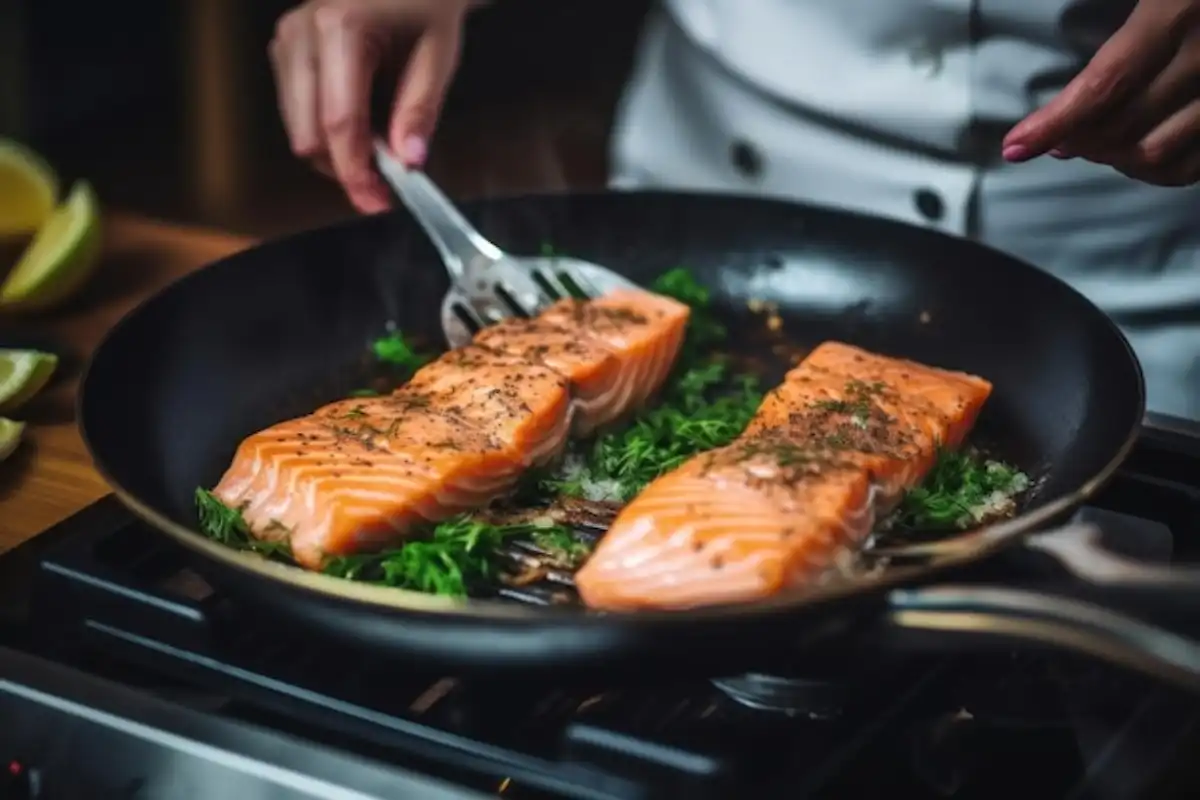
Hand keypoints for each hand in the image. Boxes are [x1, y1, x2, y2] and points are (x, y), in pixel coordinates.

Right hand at [269, 0, 475, 211]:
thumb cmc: (425, 3)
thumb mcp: (438, 53)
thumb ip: (420, 109)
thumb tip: (409, 161)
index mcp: (341, 27)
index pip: (339, 122)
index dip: (356, 172)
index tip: (378, 202)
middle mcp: (301, 33)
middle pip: (309, 134)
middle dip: (345, 169)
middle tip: (384, 187)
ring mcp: (287, 41)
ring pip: (298, 130)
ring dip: (335, 155)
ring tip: (378, 155)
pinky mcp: (285, 50)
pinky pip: (297, 113)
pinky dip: (327, 134)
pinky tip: (360, 130)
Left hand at [1002, 0, 1199, 185]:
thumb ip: (1116, 17)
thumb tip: (1071, 78)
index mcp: (1179, 9)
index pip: (1107, 82)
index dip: (1055, 121)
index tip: (1015, 145)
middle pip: (1125, 126)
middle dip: (1076, 139)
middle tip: (1050, 136)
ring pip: (1158, 153)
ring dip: (1111, 156)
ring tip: (1086, 141)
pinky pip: (1194, 165)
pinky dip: (1156, 168)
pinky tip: (1132, 151)